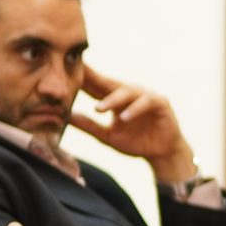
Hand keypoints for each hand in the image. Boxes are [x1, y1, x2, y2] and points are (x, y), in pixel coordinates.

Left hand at [68, 63, 198, 184]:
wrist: (162, 153)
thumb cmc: (136, 142)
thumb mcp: (108, 136)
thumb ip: (89, 126)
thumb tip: (66, 117)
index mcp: (115, 98)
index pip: (95, 85)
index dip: (82, 79)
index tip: (63, 72)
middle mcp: (129, 93)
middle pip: (108, 82)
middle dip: (93, 78)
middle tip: (77, 75)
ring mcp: (145, 96)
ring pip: (127, 92)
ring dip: (113, 100)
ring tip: (99, 109)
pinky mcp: (160, 102)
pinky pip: (147, 102)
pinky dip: (135, 109)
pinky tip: (124, 117)